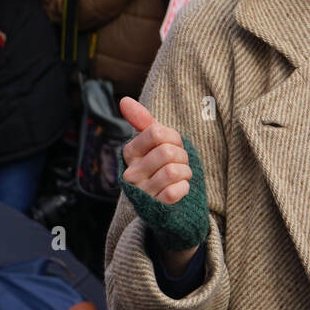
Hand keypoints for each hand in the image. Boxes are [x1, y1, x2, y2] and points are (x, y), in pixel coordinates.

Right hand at [119, 96, 198, 272]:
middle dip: (182, 157)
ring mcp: (141, 193)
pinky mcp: (154, 209)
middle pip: (167, 151)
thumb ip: (143, 122)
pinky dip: (185, 189)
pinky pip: (176, 190)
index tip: (172, 147)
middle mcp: (130, 173)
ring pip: (173, 171)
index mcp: (129, 153)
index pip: (157, 132)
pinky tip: (178, 192)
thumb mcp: (155, 145)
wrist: (171, 209)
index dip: (174, 138)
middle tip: (179, 165)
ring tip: (179, 178)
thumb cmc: (164, 170)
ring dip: (185, 173)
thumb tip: (124, 100)